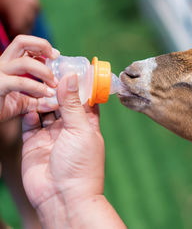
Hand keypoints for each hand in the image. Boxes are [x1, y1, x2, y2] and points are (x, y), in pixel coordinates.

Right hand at [0, 35, 58, 122]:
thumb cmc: (0, 109)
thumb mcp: (22, 102)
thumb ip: (37, 98)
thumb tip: (55, 100)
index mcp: (8, 64)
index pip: (24, 45)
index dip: (42, 46)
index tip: (56, 54)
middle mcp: (2, 65)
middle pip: (21, 42)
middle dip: (42, 45)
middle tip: (55, 57)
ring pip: (24, 62)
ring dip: (44, 71)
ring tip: (54, 83)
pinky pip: (20, 83)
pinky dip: (38, 87)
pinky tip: (47, 94)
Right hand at [21, 74, 112, 227]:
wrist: (62, 196)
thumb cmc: (81, 164)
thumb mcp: (80, 129)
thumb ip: (72, 104)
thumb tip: (71, 78)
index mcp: (87, 124)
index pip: (84, 100)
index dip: (78, 85)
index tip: (72, 68)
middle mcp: (69, 128)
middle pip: (62, 103)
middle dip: (57, 90)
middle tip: (49, 73)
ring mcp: (50, 136)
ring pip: (45, 110)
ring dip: (42, 100)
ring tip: (39, 89)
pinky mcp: (34, 144)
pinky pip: (30, 123)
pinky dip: (30, 114)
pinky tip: (31, 108)